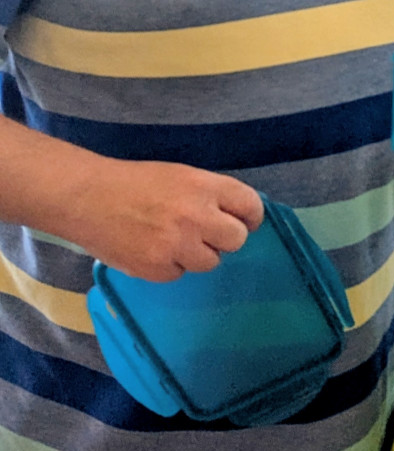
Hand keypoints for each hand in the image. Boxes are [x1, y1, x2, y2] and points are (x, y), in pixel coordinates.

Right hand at [60, 162, 263, 280]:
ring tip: (172, 240)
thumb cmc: (135, 183)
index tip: (244, 221)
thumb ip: (210, 195)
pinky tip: (151, 249)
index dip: (250, 216)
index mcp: (204, 186)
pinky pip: (180, 274)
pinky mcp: (158, 269)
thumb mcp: (180, 176)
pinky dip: (170, 266)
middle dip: (225, 238)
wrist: (86, 198)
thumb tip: (237, 216)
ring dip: (197, 254)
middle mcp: (196, 216)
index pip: (250, 206)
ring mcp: (177, 245)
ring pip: (211, 262)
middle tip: (206, 233)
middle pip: (237, 239)